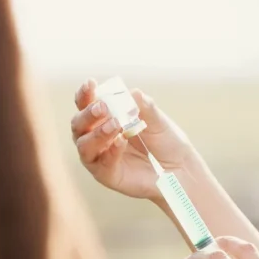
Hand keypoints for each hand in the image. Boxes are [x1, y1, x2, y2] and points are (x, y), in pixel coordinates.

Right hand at [70, 79, 196, 200]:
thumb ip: (145, 108)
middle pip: (79, 124)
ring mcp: (99, 157)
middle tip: (102, 107)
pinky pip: (101, 164)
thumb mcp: (158, 121)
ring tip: (115, 125)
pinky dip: (110, 151)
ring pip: (84, 145)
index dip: (85, 94)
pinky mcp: (106, 175)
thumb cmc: (165, 141)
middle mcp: (96, 137)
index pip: (86, 104)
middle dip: (88, 114)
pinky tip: (121, 141)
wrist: (180, 168)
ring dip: (97, 133)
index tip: (91, 83)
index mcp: (104, 118)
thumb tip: (134, 93)